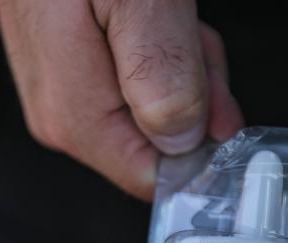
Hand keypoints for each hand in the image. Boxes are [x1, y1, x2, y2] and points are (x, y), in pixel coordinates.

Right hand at [0, 0, 243, 199]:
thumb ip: (160, 74)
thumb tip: (181, 140)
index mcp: (77, 114)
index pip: (153, 179)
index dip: (200, 153)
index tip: (223, 109)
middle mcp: (64, 114)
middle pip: (158, 145)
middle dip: (194, 100)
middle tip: (194, 42)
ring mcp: (64, 91)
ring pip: (152, 112)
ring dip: (181, 71)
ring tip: (170, 18)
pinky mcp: (71, 68)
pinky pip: (134, 83)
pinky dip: (161, 55)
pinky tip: (154, 18)